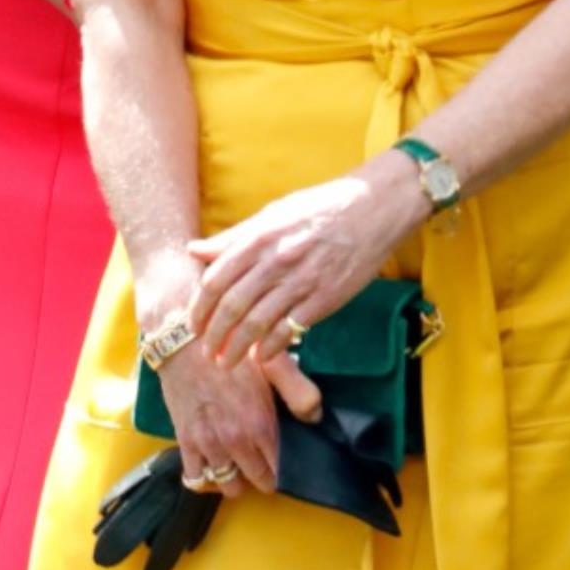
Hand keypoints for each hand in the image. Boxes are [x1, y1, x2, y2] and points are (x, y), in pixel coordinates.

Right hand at [156, 344, 322, 496]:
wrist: (187, 344)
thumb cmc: (235, 350)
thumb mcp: (275, 363)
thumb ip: (299, 391)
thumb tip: (316, 417)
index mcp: (260, 423)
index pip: (279, 466)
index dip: (286, 470)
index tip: (289, 466)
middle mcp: (234, 441)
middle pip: (256, 480)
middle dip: (265, 478)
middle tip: (269, 468)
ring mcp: (208, 445)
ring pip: (226, 485)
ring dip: (237, 480)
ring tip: (243, 467)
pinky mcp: (185, 443)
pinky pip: (195, 479)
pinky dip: (205, 479)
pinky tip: (215, 467)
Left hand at [188, 162, 422, 365]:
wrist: (376, 207)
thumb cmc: (323, 206)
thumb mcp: (275, 212)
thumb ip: (234, 236)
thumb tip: (193, 250)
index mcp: (260, 237)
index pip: (214, 281)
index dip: (198, 309)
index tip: (194, 325)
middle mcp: (277, 260)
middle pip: (231, 308)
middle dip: (213, 336)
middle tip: (207, 352)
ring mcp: (302, 281)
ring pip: (256, 325)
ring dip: (236, 350)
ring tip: (228, 362)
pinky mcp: (325, 298)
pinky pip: (289, 331)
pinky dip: (271, 348)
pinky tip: (263, 355)